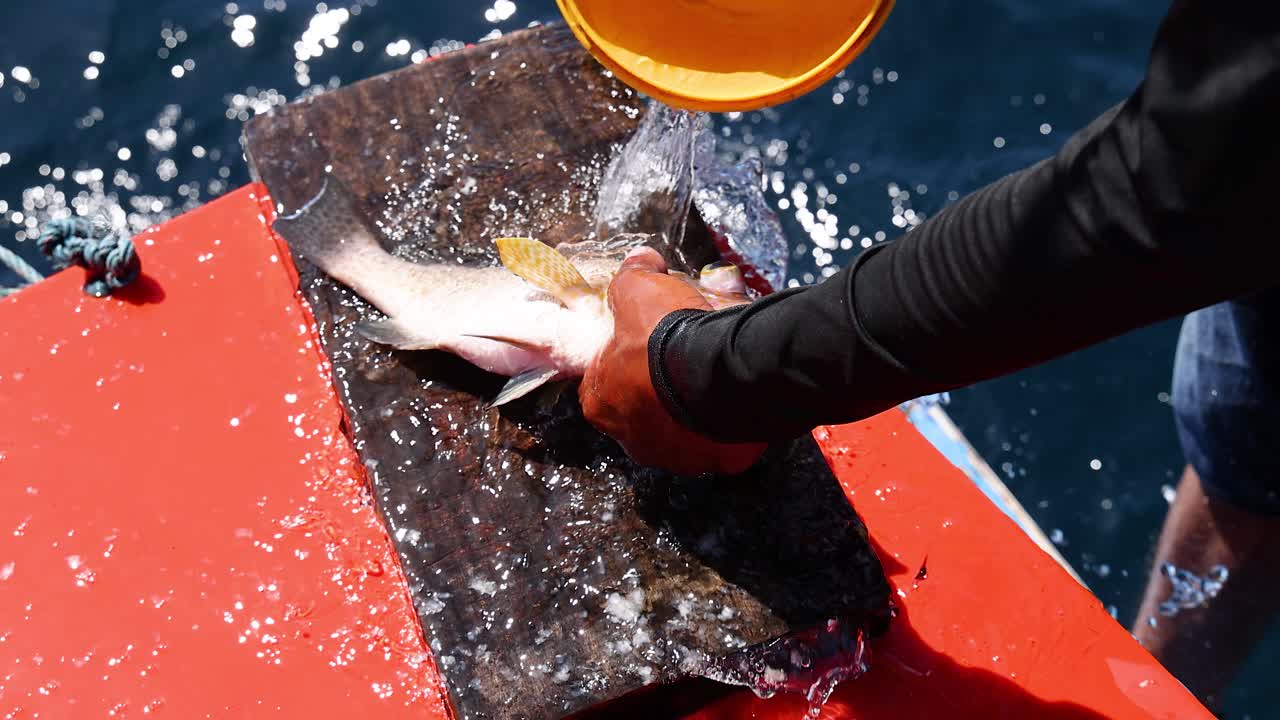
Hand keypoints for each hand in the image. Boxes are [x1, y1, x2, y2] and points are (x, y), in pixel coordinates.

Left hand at [580, 247, 766, 474]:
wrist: (719, 372)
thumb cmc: (664, 335)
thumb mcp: (639, 289)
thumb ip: (633, 275)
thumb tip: (640, 259)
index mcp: (600, 402)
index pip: (605, 380)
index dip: (626, 358)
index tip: (649, 341)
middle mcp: (630, 440)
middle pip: (643, 408)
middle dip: (661, 385)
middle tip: (686, 355)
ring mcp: (674, 457)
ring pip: (683, 428)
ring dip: (693, 405)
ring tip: (714, 373)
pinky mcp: (716, 461)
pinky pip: (721, 439)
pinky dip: (727, 421)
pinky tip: (736, 395)